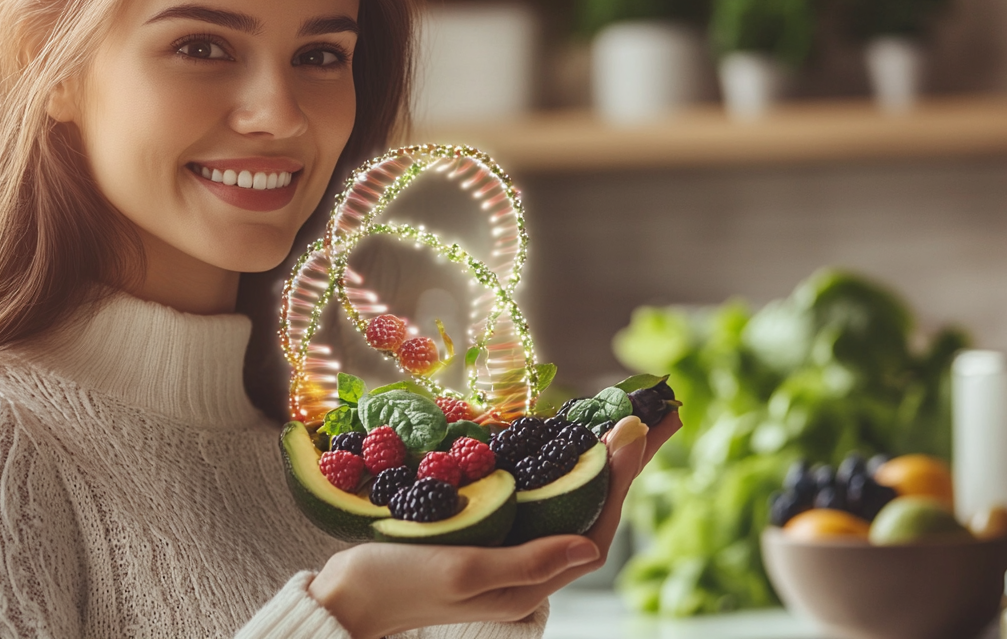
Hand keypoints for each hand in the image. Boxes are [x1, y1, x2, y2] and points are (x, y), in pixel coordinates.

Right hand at [309, 412, 680, 638]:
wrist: (348, 596)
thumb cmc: (399, 582)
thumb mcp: (464, 572)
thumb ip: (528, 562)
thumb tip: (592, 550)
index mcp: (531, 581)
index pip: (594, 525)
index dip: (618, 478)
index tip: (633, 431)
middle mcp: (529, 565)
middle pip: (591, 505)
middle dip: (625, 460)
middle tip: (658, 411)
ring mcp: (509, 546)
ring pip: (568, 495)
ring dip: (598, 455)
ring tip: (627, 417)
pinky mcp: (488, 530)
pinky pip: (537, 494)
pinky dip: (557, 462)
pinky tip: (565, 438)